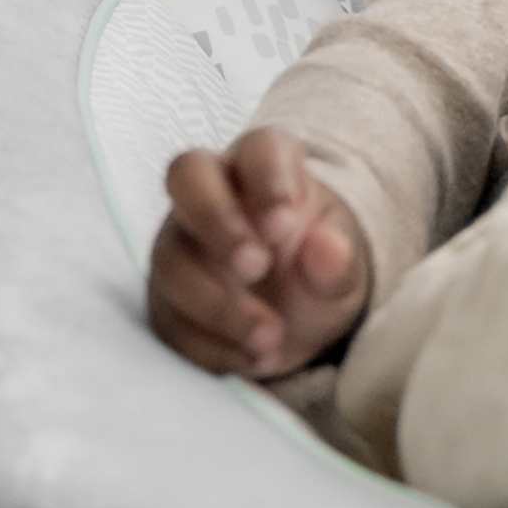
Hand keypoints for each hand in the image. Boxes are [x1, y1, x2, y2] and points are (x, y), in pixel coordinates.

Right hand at [148, 127, 369, 379]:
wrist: (297, 319)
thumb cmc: (319, 273)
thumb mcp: (343, 271)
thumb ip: (337, 260)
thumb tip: (326, 247)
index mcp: (266, 168)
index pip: (258, 148)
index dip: (267, 180)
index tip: (285, 227)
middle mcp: (214, 194)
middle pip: (188, 177)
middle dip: (217, 221)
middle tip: (256, 268)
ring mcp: (180, 243)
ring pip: (170, 255)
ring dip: (217, 301)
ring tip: (269, 337)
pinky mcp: (164, 296)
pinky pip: (168, 316)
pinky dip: (208, 344)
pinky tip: (248, 359)